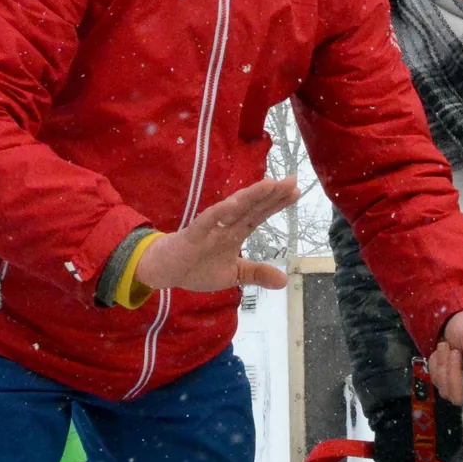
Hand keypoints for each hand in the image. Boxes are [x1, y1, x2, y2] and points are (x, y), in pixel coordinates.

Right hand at [132, 178, 298, 292]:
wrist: (166, 270)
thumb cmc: (198, 267)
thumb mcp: (233, 275)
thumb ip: (256, 274)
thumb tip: (284, 280)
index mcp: (236, 232)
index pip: (260, 214)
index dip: (277, 203)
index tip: (296, 192)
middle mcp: (227, 225)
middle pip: (252, 207)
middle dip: (271, 194)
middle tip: (291, 180)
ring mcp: (211, 227)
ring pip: (234, 208)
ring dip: (251, 196)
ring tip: (270, 184)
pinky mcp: (194, 233)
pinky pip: (208, 220)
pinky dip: (221, 212)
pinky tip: (234, 203)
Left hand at [427, 310, 462, 403]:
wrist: (455, 323)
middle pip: (462, 398)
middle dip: (453, 374)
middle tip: (454, 351)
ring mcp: (461, 388)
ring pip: (446, 391)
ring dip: (443, 367)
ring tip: (447, 347)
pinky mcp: (446, 384)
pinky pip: (436, 382)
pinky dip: (436, 365)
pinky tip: (442, 353)